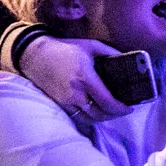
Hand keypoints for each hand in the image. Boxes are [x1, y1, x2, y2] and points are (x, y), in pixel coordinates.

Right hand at [19, 34, 140, 122]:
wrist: (36, 56)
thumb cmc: (65, 49)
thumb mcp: (90, 46)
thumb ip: (110, 52)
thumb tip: (126, 59)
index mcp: (85, 78)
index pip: (106, 101)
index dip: (120, 108)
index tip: (129, 108)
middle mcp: (75, 93)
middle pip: (99, 114)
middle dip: (114, 115)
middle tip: (122, 110)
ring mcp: (66, 101)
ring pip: (89, 119)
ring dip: (102, 118)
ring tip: (111, 111)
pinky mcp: (60, 104)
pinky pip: (78, 117)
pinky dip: (90, 118)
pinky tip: (96, 111)